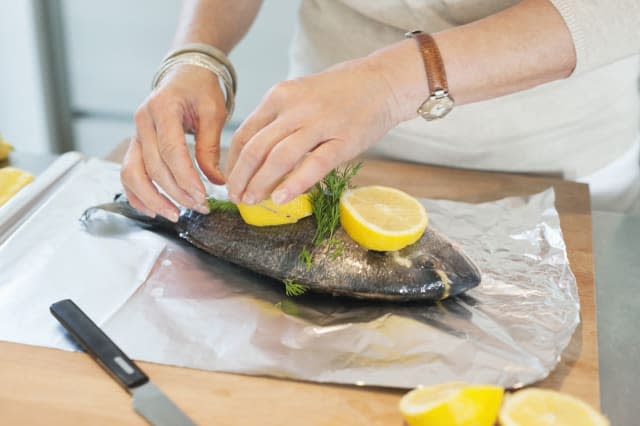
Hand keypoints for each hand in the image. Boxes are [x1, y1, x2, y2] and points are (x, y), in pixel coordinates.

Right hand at [120, 65, 226, 220]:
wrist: (183, 74)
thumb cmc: (200, 90)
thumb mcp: (213, 112)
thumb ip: (211, 147)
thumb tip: (216, 181)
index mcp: (163, 108)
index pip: (171, 151)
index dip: (185, 178)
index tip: (202, 196)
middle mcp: (143, 122)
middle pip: (153, 167)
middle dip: (176, 192)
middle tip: (199, 208)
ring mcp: (135, 134)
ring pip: (132, 174)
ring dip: (152, 199)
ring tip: (174, 215)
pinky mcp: (136, 145)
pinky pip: (128, 174)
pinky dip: (137, 194)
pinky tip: (153, 209)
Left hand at [224, 56, 397, 204]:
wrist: (383, 81)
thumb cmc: (342, 91)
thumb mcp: (301, 95)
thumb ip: (279, 119)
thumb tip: (257, 153)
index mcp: (280, 96)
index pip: (245, 134)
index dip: (233, 162)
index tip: (230, 180)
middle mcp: (294, 109)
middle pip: (256, 148)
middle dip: (241, 177)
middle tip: (236, 197)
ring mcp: (319, 124)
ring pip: (279, 158)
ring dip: (260, 184)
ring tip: (252, 201)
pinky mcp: (342, 141)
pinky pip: (313, 165)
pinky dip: (294, 184)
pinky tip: (281, 198)